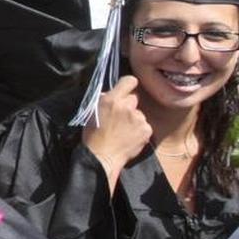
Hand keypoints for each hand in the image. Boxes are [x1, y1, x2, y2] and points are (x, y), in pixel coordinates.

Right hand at [82, 76, 152, 190]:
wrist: (102, 158)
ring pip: (139, 113)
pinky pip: (145, 125)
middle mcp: (127, 106)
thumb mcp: (91, 113)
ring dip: (134, 119)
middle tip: (121, 117)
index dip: (128, 84)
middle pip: (134, 98)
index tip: (126, 90)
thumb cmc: (93, 136)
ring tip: (123, 131)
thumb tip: (110, 93)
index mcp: (111, 100)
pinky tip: (130, 138)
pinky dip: (139, 130)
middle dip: (129, 105)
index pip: (129, 80)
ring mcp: (139, 118)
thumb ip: (103, 100)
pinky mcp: (147, 129)